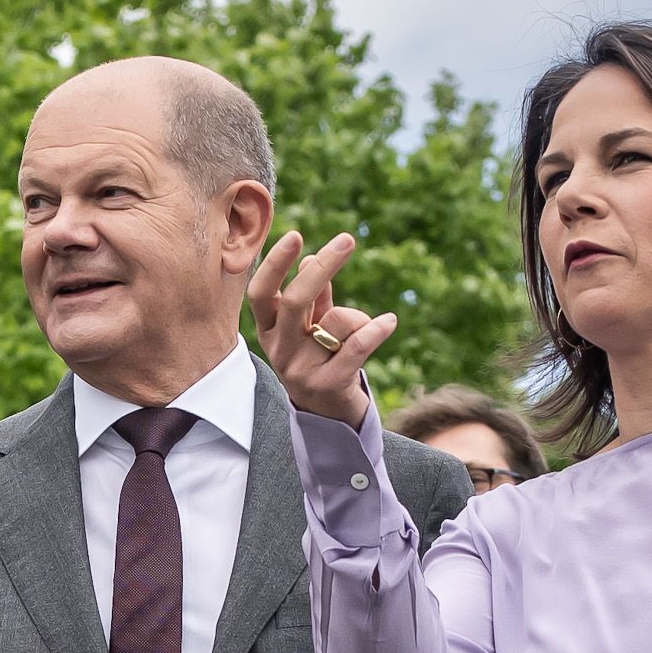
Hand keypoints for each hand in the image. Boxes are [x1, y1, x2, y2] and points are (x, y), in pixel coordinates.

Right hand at [244, 228, 398, 423]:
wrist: (328, 417)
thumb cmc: (319, 360)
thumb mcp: (311, 328)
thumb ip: (312, 298)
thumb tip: (309, 260)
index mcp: (269, 331)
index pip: (262, 293)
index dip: (275, 264)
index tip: (296, 235)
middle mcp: (279, 350)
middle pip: (297, 300)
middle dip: (324, 266)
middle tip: (348, 240)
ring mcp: (301, 370)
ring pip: (336, 322)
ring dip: (358, 318)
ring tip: (366, 329)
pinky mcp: (328, 385)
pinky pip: (357, 346)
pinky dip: (378, 329)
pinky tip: (389, 321)